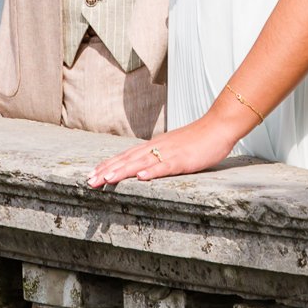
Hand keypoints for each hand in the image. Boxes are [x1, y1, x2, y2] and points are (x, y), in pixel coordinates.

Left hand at [88, 104, 250, 187]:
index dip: (107, 165)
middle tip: (88, 181)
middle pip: (127, 159)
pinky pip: (166, 166)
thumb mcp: (173, 149)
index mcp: (154, 146)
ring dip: (122, 170)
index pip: (125, 156)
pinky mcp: (183, 159)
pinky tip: (141, 177)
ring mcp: (170, 153)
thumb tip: (142, 167)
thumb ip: (158, 157)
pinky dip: (152, 171)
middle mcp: (157, 147)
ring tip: (106, 178)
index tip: (91, 175)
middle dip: (107, 170)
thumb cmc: (198, 140)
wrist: (218, 126)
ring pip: (141, 162)